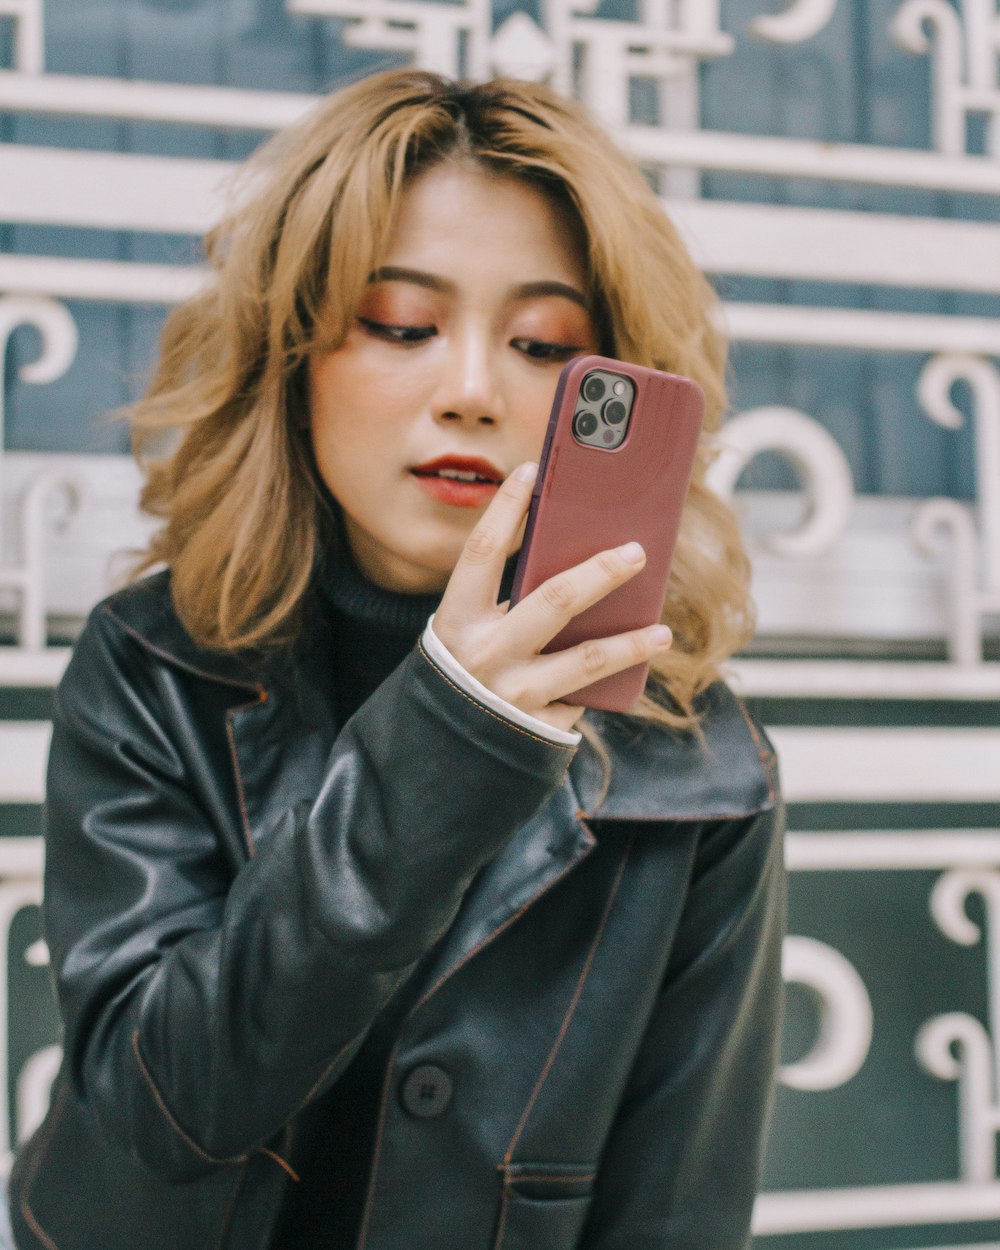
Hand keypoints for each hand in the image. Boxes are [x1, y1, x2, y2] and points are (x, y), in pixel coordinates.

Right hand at [433, 462, 672, 733]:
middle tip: (637, 552)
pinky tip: (630, 676)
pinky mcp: (538, 729)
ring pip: (587, 661)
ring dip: (631, 643)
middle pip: (554, 600)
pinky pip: (582, 698)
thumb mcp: (468, 635)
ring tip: (662, 631)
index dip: (505, 508)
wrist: (440, 757)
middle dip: (601, 572)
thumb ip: (507, 605)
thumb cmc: (464, 675)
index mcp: (457, 621)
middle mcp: (484, 655)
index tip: (532, 470)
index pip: (482, 552)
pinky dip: (605, 686)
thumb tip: (577, 564)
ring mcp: (513, 695)